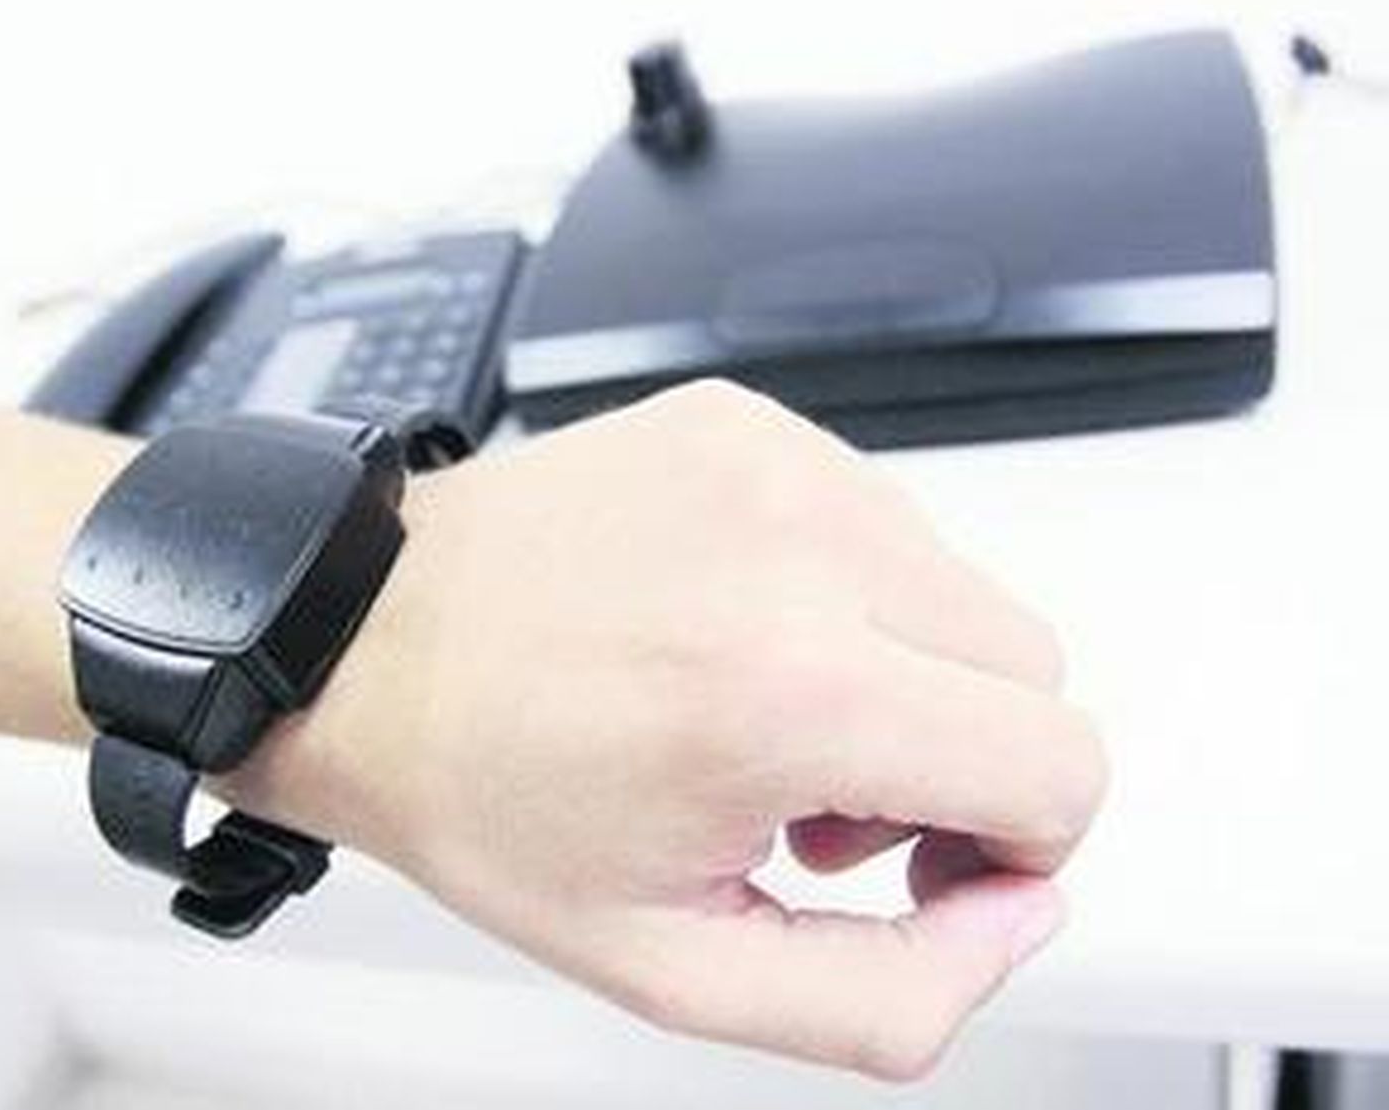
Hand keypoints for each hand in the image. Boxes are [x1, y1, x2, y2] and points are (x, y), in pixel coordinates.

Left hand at [232, 381, 1106, 1077]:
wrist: (362, 643)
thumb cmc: (482, 789)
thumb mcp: (673, 967)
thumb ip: (885, 995)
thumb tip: (1013, 916)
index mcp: (789, 690)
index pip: (1058, 765)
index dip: (1013, 843)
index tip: (919, 857)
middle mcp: (797, 546)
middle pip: (1029, 670)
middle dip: (954, 758)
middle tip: (816, 796)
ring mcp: (773, 463)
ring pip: (959, 592)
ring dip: (898, 670)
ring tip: (759, 712)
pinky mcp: (747, 424)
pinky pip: (879, 522)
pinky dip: (840, 592)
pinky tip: (730, 632)